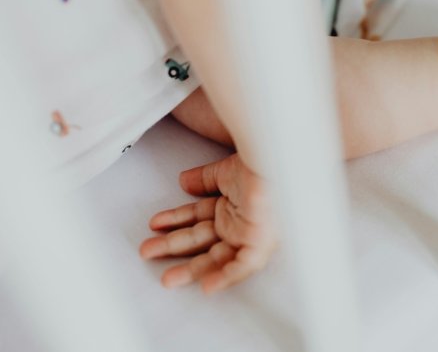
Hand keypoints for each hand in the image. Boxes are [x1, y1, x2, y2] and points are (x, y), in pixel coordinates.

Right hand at [139, 153, 277, 293]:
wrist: (278, 162)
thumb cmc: (261, 164)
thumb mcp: (225, 172)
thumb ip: (204, 179)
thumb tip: (183, 181)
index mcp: (230, 207)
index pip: (197, 217)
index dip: (175, 221)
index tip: (154, 224)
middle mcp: (238, 223)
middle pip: (201, 240)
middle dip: (173, 247)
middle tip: (147, 252)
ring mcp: (248, 234)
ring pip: (216, 258)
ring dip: (191, 269)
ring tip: (167, 278)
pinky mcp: (260, 243)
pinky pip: (243, 266)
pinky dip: (225, 276)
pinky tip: (207, 287)